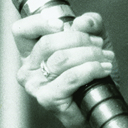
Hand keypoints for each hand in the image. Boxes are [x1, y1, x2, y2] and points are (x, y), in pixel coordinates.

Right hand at [13, 11, 115, 127]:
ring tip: (105, 58)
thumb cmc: (92, 74)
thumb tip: (82, 21)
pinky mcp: (48, 99)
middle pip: (48, 42)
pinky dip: (91, 69)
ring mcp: (35, 86)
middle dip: (79, 39)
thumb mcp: (94, 40)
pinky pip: (71, 77)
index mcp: (31, 54)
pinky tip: (103, 69)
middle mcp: (27, 70)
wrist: (102, 106)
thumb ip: (90, 24)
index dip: (39, 23)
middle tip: (98, 45)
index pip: (21, 31)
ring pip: (62, 58)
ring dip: (89, 54)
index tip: (62, 24)